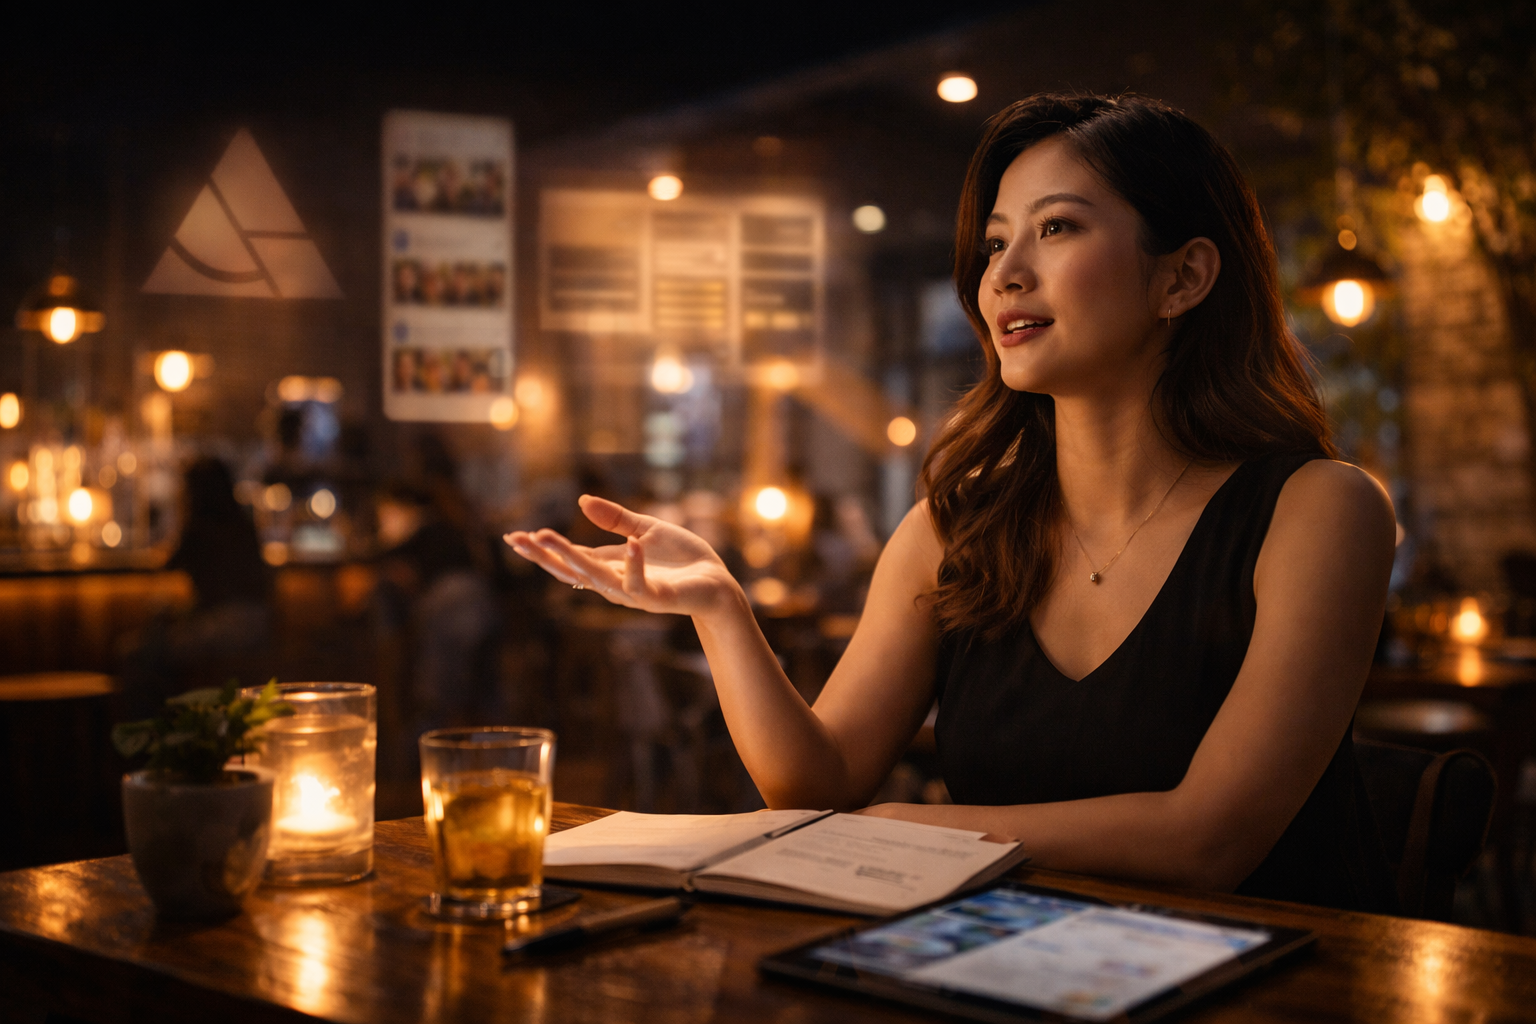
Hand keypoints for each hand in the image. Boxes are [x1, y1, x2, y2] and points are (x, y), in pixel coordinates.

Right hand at [504, 495, 742, 617]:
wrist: (718, 583)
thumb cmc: (684, 559)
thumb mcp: (647, 528)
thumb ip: (616, 518)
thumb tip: (582, 501)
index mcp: (611, 565)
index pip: (569, 558)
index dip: (542, 548)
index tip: (513, 537)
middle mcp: (616, 582)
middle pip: (572, 571)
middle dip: (545, 556)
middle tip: (520, 539)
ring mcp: (635, 592)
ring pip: (597, 579)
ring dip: (572, 559)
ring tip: (547, 536)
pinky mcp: (659, 598)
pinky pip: (641, 584)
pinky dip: (634, 566)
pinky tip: (630, 544)